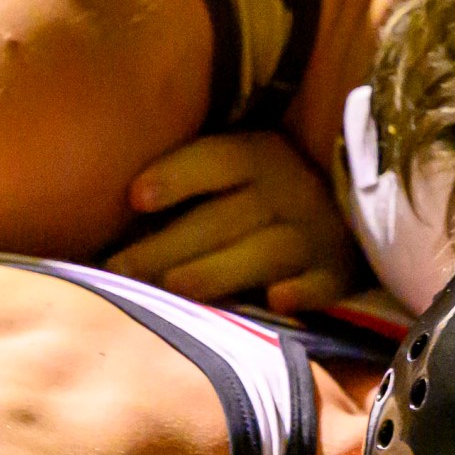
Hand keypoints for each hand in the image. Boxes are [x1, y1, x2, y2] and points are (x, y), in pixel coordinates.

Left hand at [107, 134, 355, 311]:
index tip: (135, 197)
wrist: (340, 219)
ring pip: (266, 251)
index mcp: (260, 155)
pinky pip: (323, 284)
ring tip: (174, 288)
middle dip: (170, 245)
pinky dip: (303, 292)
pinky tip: (277, 300)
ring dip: (219, 270)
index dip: (178, 175)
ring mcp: (318, 234)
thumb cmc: (257, 199)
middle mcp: (291, 190)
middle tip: (121, 269)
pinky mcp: (337, 274)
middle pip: (227, 217)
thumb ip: (185, 185)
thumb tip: (115, 209)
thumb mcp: (231, 175)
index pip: (219, 159)